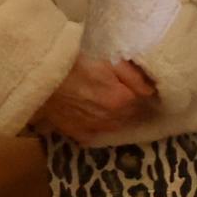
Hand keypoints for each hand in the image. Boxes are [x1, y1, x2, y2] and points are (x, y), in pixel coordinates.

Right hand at [31, 57, 157, 142]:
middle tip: (131, 98)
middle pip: (130, 117)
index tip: (146, 91)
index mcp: (122, 100)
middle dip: (135, 109)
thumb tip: (151, 92)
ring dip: (119, 119)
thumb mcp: (111, 61)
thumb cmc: (79, 63)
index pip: (143, 103)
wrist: (45, 77)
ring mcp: (93, 128)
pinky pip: (94, 134)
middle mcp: (110, 119)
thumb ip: (134, 77)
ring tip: (116, 107)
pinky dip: (99, 128)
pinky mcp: (76, 132)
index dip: (145, 96)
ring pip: (114, 127)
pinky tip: (98, 119)